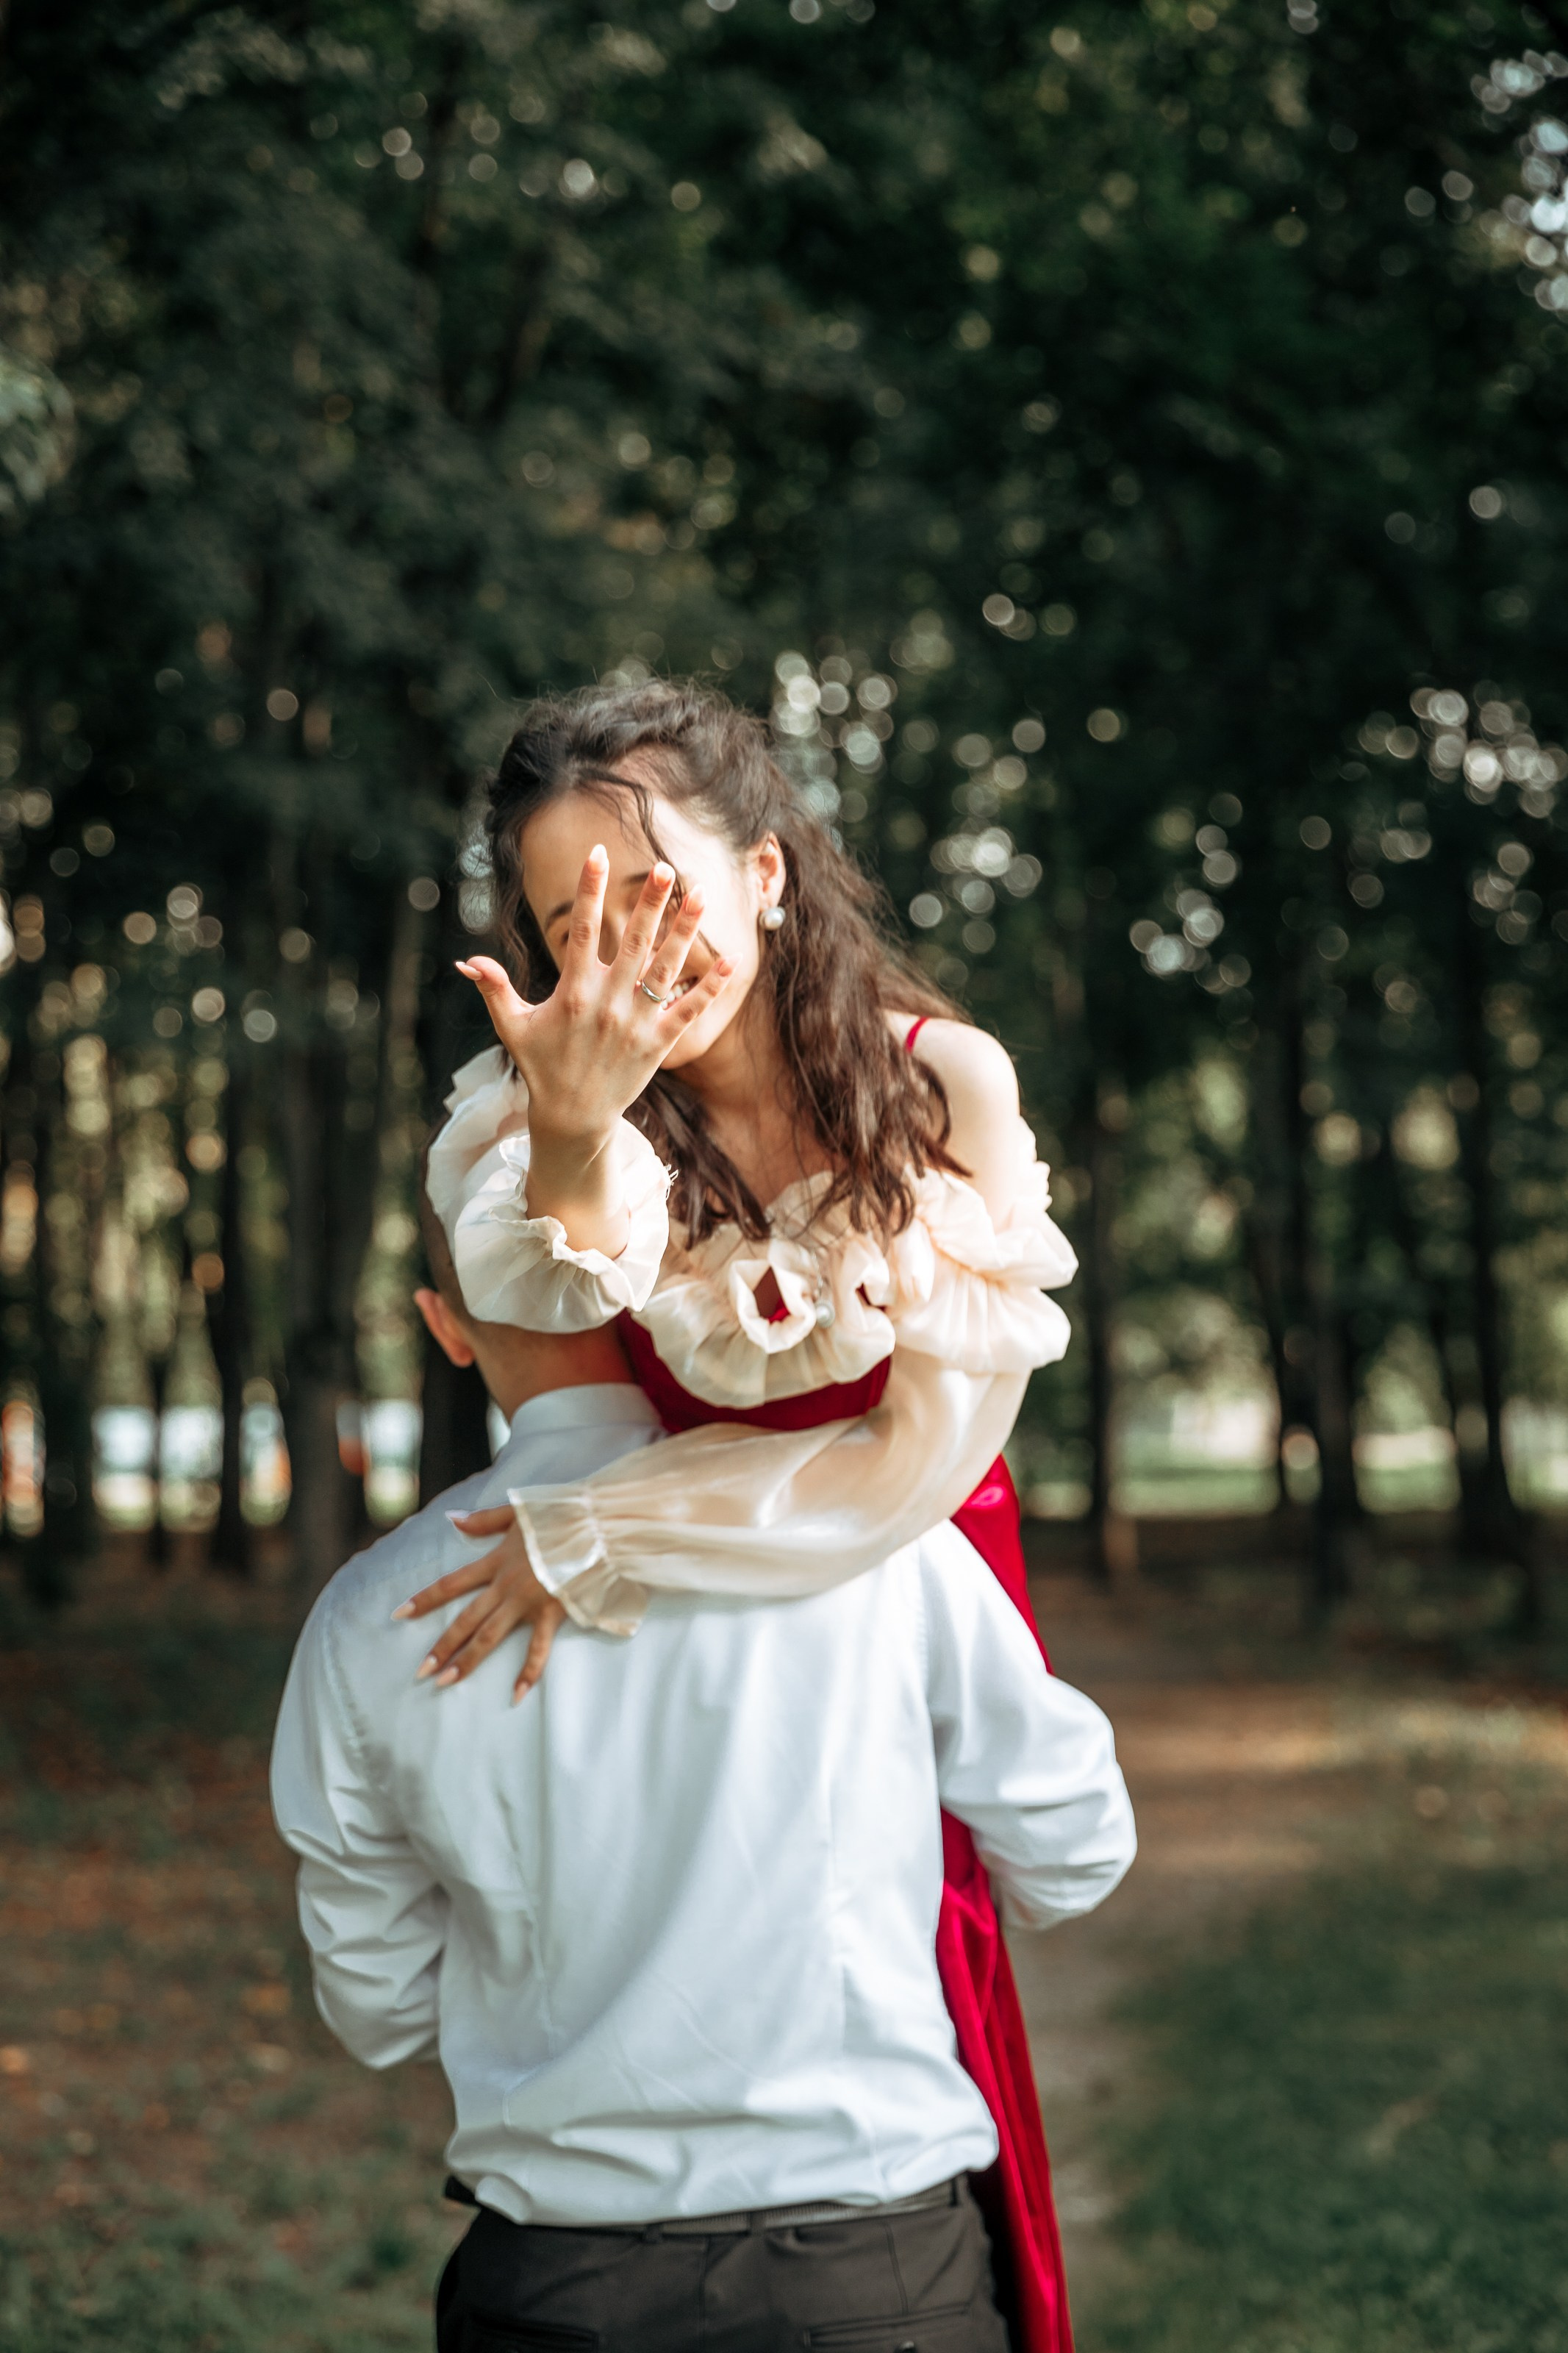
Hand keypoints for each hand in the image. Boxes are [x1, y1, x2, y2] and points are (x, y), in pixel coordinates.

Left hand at [393, 1509, 566, 1702]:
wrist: (595, 1526)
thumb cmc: (558, 1516)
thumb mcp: (516, 1513)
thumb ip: (482, 1520)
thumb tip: (452, 1520)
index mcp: (496, 1562)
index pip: (451, 1584)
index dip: (424, 1600)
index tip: (399, 1615)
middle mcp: (505, 1586)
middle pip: (466, 1620)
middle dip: (442, 1646)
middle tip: (421, 1672)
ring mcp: (527, 1602)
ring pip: (490, 1636)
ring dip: (467, 1660)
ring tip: (445, 1682)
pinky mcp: (551, 1614)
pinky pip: (537, 1649)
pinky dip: (528, 1672)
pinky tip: (517, 1695)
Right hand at [456, 850, 731, 1252]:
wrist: (573, 1118)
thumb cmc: (541, 1066)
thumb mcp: (512, 1026)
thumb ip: (494, 988)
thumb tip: (466, 961)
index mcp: (573, 991)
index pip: (583, 929)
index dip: (590, 889)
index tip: (598, 853)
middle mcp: (608, 1003)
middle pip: (633, 942)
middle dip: (650, 902)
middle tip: (664, 867)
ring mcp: (636, 1023)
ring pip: (666, 967)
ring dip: (684, 930)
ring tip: (701, 894)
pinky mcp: (658, 1044)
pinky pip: (689, 1009)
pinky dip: (709, 986)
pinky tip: (730, 959)